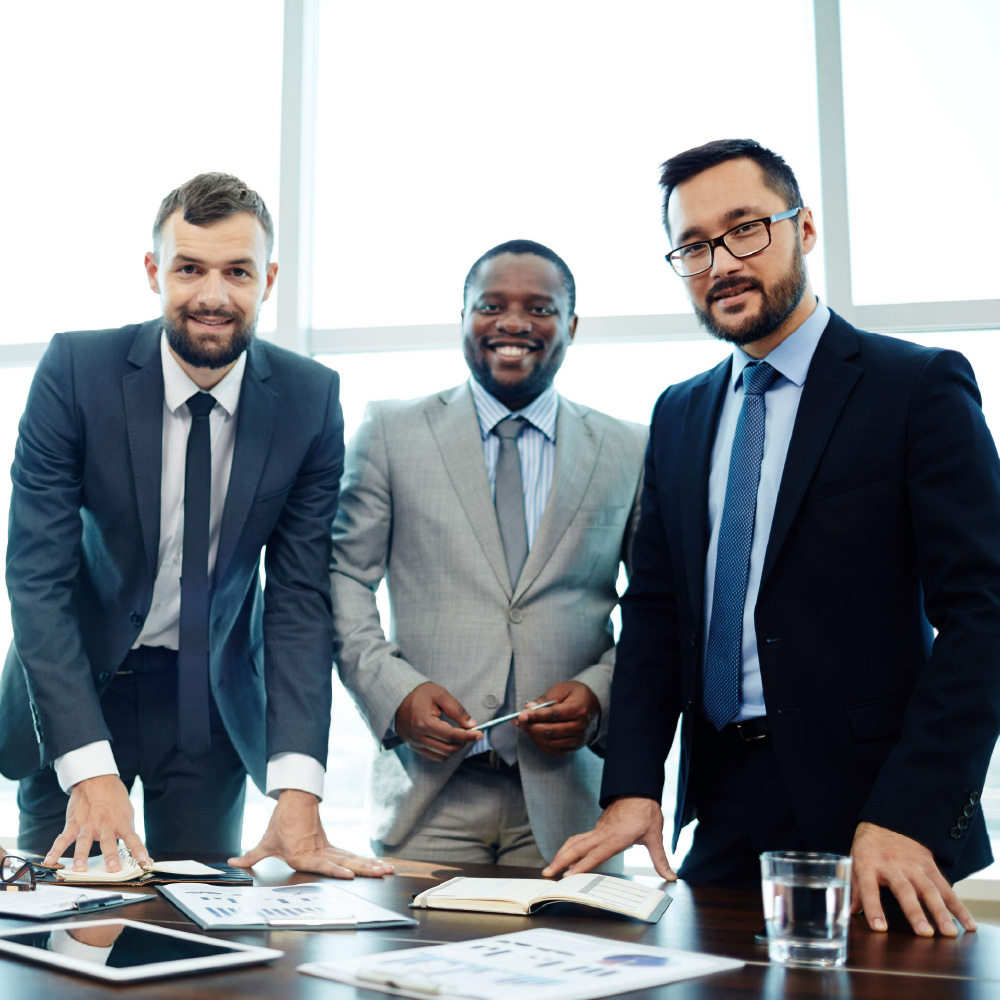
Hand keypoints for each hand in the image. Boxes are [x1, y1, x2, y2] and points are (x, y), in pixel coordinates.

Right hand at [43, 774, 148, 872]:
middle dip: (111, 856)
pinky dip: (55, 850)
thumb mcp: (126, 812)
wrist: (96, 779)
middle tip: (113, 869)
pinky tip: (50, 861)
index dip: (139, 850)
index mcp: (121, 822)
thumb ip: (128, 832)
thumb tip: (139, 854)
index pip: (133, 838)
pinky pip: (63, 839)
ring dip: (82, 856)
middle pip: (109, 842)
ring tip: (79, 868)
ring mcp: (88, 825)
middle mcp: (105, 825)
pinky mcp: (73, 824)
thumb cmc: (114, 799)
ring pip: (84, 842)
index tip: (144, 862)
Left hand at [229, 789, 393, 877]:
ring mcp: (327, 848)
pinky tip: (377, 865)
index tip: (350, 875)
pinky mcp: (330, 845)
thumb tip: (233, 863)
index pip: (322, 864)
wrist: (294, 800)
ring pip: (351, 858)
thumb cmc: (280, 823)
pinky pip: (349, 855)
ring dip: (369, 865)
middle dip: (364, 869)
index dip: (335, 870)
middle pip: (345, 861)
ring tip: (386, 871)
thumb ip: (251, 856)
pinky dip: (363, 861)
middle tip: (381, 874)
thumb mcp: (265, 842)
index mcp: (302, 854)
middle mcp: (317, 852)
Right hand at [395, 682, 481, 760]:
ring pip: (441, 756)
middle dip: (463, 743)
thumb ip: (457, 710)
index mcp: (423, 723)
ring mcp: (414, 744)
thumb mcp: (440, 695)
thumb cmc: (420, 694)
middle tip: (471, 733)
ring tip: (460, 736)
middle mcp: (417, 737)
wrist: (398, 697)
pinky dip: (445, 751)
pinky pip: (433, 755)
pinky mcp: (414, 747)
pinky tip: (449, 740)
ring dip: (455, 748)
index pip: (451, 736)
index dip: (468, 736)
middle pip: (447, 749)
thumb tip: (471, 724)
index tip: (479, 734)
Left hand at [514, 681, 600, 754]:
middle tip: (519, 719)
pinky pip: (553, 750)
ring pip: (549, 742)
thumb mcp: (563, 688)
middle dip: (530, 726)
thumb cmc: (577, 695)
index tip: (521, 715)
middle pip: (550, 731)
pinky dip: (540, 743)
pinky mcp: (573, 747)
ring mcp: (577, 739)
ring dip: (533, 735)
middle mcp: (580, 727)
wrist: (593, 707)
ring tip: (524, 725)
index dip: (536, 715)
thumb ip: (546, 698)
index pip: (554, 715)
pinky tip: (534, 734)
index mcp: (579, 710)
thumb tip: (529, 707)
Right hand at [542, 796, 675, 879]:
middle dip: (560, 861)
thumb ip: (660, 859)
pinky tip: (568, 855)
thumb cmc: (646, 811)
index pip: (594, 855)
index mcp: (615, 838)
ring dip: (562, 854)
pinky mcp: (598, 827)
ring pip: (575, 841)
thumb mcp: (655, 836)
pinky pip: (580, 838)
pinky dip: (570, 848)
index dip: (580, 867)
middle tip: (547, 872)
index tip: (567, 876)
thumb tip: (671, 876)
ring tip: (552, 866)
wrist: (638, 789)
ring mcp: (598, 829)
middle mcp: (602, 834)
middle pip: (576, 848)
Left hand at [850, 821, 975, 936]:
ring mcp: (913, 865)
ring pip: (929, 889)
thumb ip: (854, 887)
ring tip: (948, 932)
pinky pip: (946, 888)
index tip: (879, 928)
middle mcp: (892, 864)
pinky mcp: (930, 866)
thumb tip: (848, 912)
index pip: (868, 887)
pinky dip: (958, 907)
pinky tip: (967, 924)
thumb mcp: (855, 861)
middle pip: (904, 890)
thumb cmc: (869, 847)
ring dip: (940, 912)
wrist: (889, 820)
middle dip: (914, 912)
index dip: (873, 907)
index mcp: (868, 863)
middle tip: (924, 933)